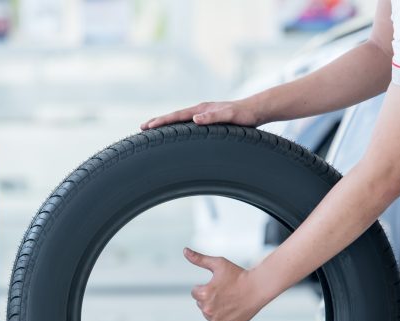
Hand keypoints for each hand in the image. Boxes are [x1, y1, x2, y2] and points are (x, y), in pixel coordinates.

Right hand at [141, 97, 263, 130]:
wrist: (256, 110)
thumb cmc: (245, 115)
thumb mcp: (230, 116)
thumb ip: (214, 117)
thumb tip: (195, 118)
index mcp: (202, 109)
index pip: (177, 116)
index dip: (161, 122)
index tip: (147, 127)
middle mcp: (200, 110)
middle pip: (174, 116)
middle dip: (158, 122)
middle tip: (142, 128)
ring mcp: (203, 114)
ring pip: (180, 120)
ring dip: (166, 124)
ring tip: (153, 129)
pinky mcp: (208, 119)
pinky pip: (188, 124)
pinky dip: (178, 127)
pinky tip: (176, 133)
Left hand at [185, 248, 266, 320]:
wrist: (258, 288)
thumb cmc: (238, 275)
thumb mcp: (218, 264)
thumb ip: (199, 259)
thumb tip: (184, 251)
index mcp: (204, 294)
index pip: (195, 292)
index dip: (206, 287)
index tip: (219, 284)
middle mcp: (208, 310)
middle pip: (201, 303)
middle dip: (210, 298)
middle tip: (226, 292)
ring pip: (208, 313)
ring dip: (215, 308)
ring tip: (229, 300)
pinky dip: (223, 317)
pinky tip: (232, 309)